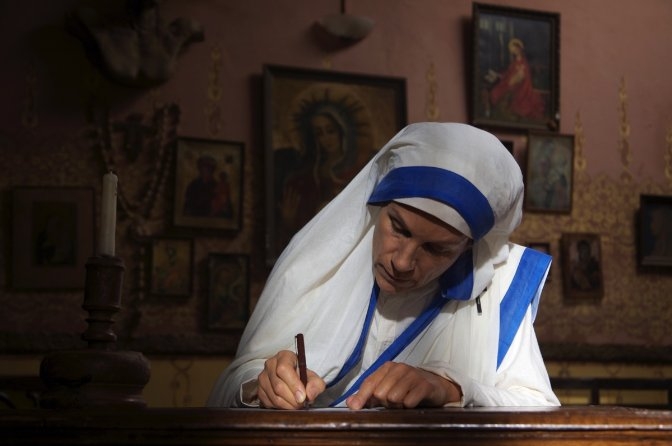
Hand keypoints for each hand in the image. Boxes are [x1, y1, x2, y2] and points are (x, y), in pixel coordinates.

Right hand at [257, 350, 325, 408]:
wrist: (294, 381)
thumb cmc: (303, 377)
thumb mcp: (314, 378)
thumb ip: (316, 385)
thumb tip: (309, 394)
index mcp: (284, 356)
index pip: (284, 369)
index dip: (293, 384)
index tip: (302, 397)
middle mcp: (270, 365)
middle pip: (278, 386)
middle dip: (292, 399)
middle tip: (302, 404)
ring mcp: (263, 378)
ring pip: (273, 396)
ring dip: (287, 405)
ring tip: (297, 405)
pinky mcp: (259, 390)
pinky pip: (268, 403)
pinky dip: (280, 408)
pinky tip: (288, 405)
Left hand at [345, 361, 461, 409]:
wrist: (436, 386)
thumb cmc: (407, 388)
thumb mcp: (387, 388)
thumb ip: (368, 396)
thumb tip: (350, 403)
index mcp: (387, 367)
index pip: (369, 383)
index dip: (361, 397)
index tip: (355, 408)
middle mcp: (399, 368)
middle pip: (380, 393)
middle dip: (384, 402)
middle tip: (393, 402)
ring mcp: (413, 375)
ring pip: (394, 397)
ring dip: (397, 405)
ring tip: (403, 401)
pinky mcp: (425, 385)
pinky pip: (409, 401)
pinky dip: (409, 406)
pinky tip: (413, 402)